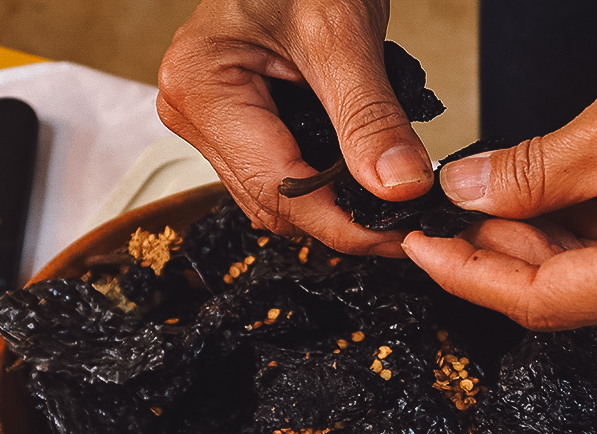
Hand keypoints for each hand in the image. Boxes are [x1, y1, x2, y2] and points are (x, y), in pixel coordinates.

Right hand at [156, 0, 434, 256]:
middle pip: (271, 203)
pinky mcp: (234, 120)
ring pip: (274, 197)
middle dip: (340, 220)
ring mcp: (209, 119)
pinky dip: (322, 183)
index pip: (276, 188)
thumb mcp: (344, 34)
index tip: (398, 237)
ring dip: (333, 207)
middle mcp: (192, 110)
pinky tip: (361, 182)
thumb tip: (397, 187)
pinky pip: (278, 173)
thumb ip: (370, 117)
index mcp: (201, 87)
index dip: (341, 223)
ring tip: (390, 206)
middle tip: (405, 227)